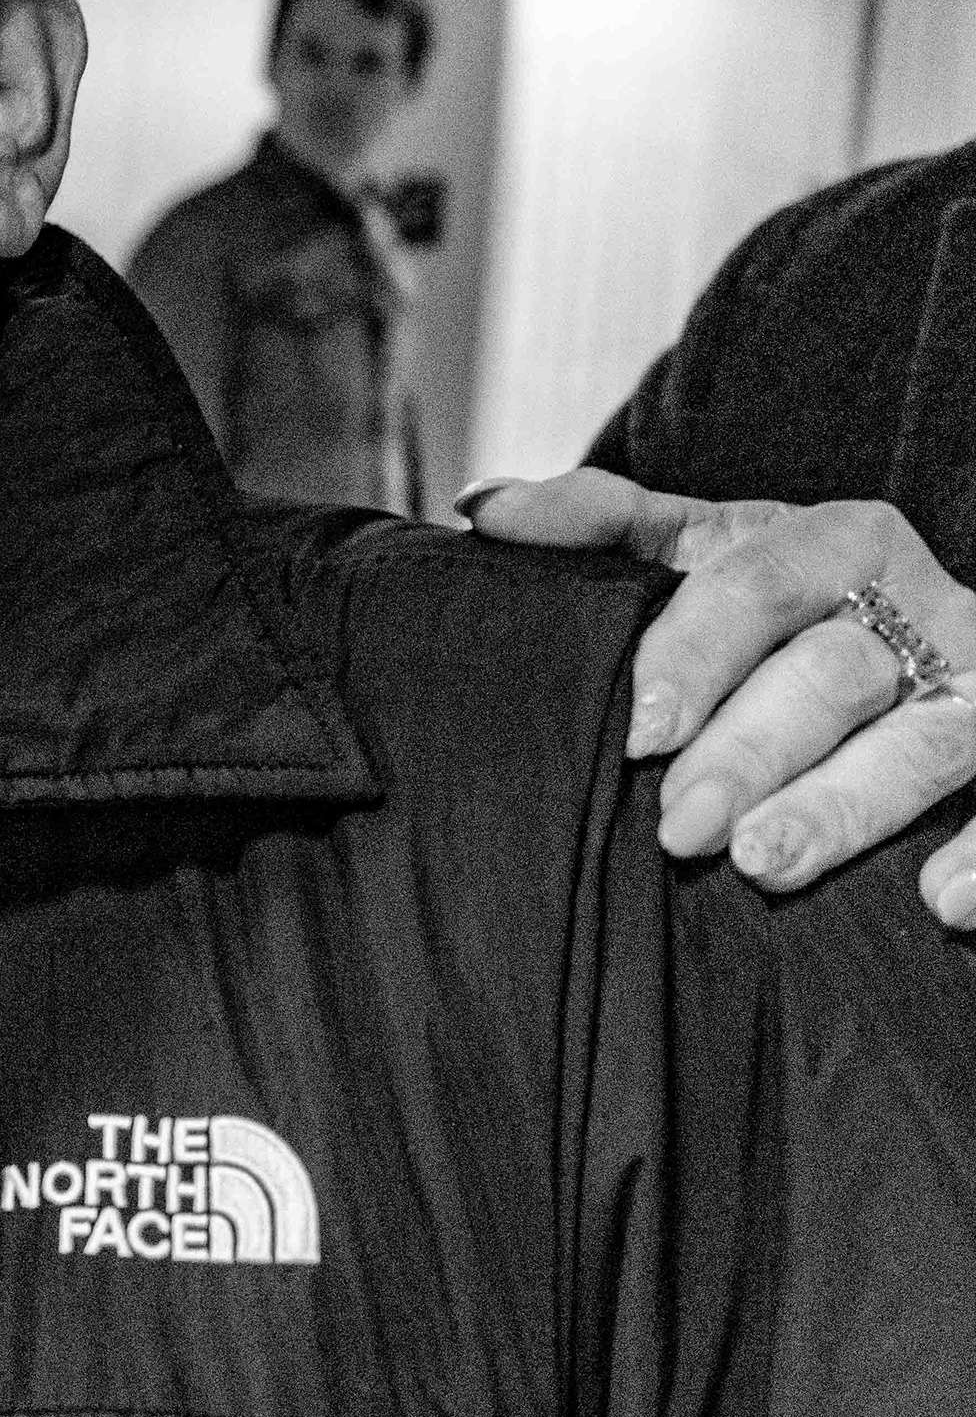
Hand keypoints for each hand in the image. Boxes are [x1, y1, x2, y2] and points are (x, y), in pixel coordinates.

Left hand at [459, 471, 975, 925]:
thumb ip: (600, 525)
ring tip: (764, 865)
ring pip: (923, 745)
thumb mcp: (695, 551)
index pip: (762, 584)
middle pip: (835, 674)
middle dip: (753, 750)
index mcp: (840, 543)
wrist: (890, 636)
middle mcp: (921, 609)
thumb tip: (486, 509)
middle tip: (679, 825)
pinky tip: (939, 907)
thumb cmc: (765, 604)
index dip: (697, 653)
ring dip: (843, 808)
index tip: (638, 729)